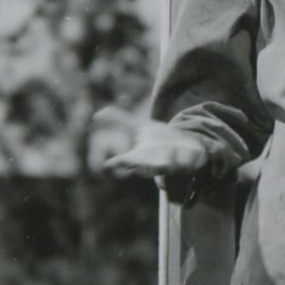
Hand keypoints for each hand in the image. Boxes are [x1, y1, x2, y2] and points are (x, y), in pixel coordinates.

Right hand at [101, 121, 215, 189]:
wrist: (187, 144)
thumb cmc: (160, 139)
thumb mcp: (140, 126)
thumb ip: (119, 120)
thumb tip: (96, 114)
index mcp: (141, 157)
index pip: (127, 163)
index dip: (118, 163)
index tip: (109, 163)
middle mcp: (154, 165)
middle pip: (145, 170)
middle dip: (140, 167)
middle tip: (132, 162)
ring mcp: (172, 167)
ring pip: (166, 168)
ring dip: (165, 160)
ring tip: (166, 151)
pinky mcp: (189, 165)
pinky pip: (186, 164)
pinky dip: (183, 156)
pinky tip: (180, 148)